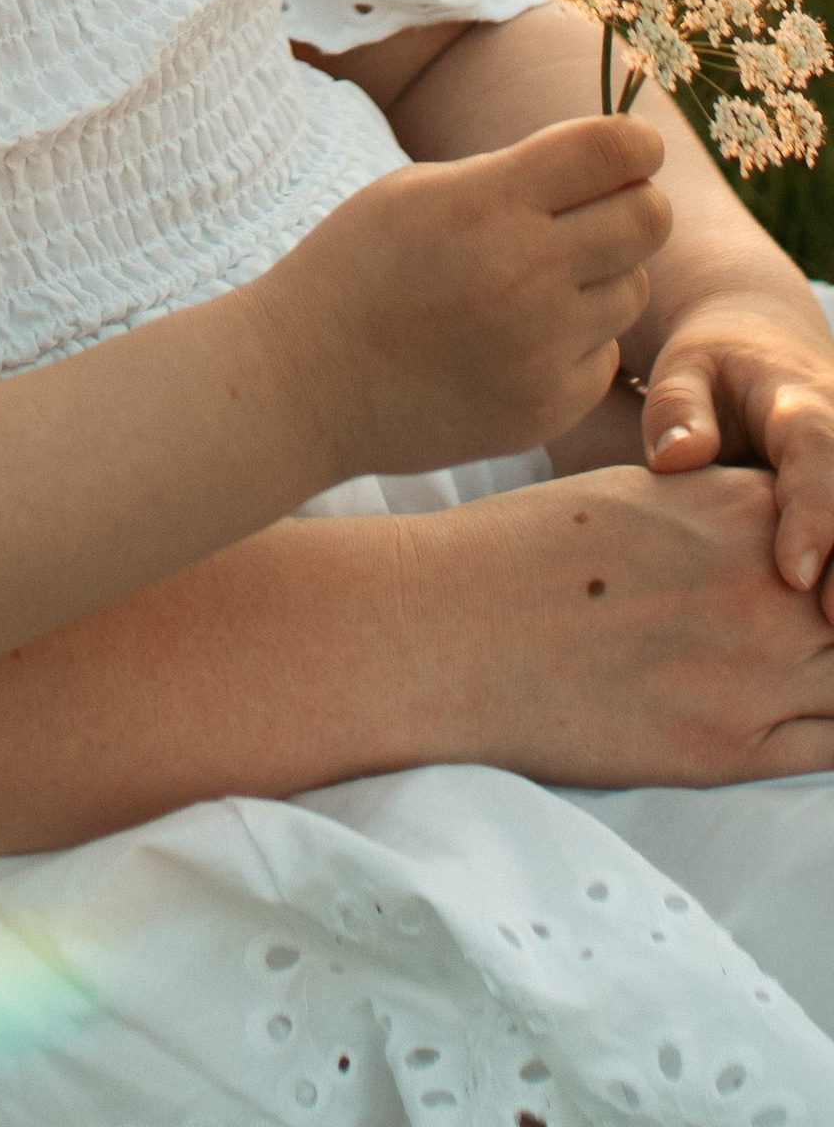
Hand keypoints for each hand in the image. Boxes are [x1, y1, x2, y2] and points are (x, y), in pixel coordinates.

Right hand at [267, 116, 669, 476]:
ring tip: (534, 284)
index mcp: (486, 202)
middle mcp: (525, 273)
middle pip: (649, 219)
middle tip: (599, 212)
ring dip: (601, 278)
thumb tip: (602, 166)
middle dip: (635, 205)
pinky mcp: (546, 408)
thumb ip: (510, 175)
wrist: (302, 380)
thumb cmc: (357, 267)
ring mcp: (540, 348)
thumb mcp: (417, 190)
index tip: (631, 149)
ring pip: (633, 290)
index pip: (613, 152)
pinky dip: (575, 342)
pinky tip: (515, 340)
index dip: (636, 142)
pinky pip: (603, 356)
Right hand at [430, 460, 833, 784]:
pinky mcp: (728, 751)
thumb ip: (720, 511)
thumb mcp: (635, 493)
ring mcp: (755, 674)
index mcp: (739, 509)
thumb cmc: (522, 550)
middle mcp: (766, 588)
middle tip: (814, 629)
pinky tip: (817, 720)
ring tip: (810, 671)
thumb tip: (775, 535)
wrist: (448, 626)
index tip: (820, 580)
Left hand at [637, 285, 833, 614]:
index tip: (795, 576)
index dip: (813, 515)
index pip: (817, 455)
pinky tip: (830, 636)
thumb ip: (677, 407)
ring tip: (833, 640)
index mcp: (801, 405)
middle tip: (830, 624)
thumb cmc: (714, 372)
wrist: (767, 351)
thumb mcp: (685, 370)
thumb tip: (676, 459)